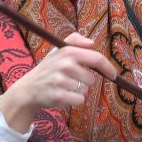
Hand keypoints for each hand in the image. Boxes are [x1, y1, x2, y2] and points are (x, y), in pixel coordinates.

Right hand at [0, 32, 115, 132]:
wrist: (28, 88)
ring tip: (64, 87)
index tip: (113, 75)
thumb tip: (92, 43)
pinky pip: (80, 101)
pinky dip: (74, 101)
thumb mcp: (58, 50)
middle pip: (92, 79)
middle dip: (85, 81)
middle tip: (70, 80)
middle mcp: (65, 64)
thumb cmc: (47, 68)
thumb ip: (75, 40)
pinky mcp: (59, 96)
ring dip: (78, 91)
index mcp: (68, 51)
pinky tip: (63, 96)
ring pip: (85, 91)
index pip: (96, 58)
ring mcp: (61, 80)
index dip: (108, 67)